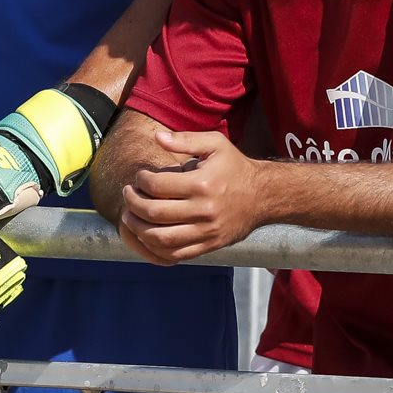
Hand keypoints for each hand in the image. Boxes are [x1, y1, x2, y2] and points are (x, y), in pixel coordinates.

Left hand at [117, 127, 265, 262]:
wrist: (263, 196)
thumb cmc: (234, 167)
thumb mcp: (215, 144)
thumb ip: (185, 139)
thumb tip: (156, 137)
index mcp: (201, 184)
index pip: (157, 186)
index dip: (140, 181)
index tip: (139, 177)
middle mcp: (203, 210)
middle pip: (153, 213)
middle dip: (132, 203)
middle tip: (129, 194)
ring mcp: (205, 232)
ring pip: (159, 238)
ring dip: (136, 229)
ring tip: (130, 216)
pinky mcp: (207, 246)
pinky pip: (173, 255)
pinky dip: (152, 249)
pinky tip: (144, 236)